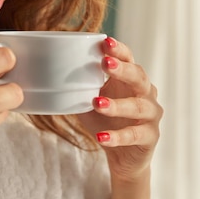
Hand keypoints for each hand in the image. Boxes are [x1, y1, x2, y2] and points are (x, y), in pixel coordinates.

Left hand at [78, 37, 162, 182]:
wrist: (123, 157)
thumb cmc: (106, 122)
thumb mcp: (90, 102)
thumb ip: (78, 88)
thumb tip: (49, 73)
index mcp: (130, 80)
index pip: (129, 59)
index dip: (119, 50)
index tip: (105, 41)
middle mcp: (146, 93)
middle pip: (139, 76)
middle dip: (122, 69)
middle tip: (105, 63)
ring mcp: (151, 115)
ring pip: (137, 106)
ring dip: (117, 104)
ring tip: (97, 103)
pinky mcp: (150, 137)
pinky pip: (134, 135)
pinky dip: (117, 136)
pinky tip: (101, 137)